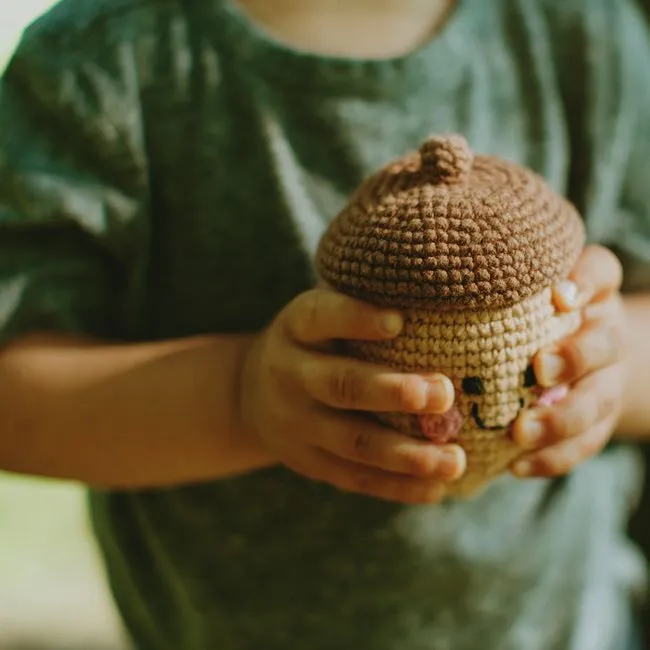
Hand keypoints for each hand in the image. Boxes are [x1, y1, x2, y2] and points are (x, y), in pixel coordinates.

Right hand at [239, 287, 465, 502]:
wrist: (252, 393)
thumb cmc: (312, 343)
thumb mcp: (318, 315)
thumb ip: (358, 305)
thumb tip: (435, 290)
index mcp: (296, 328)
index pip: (321, 316)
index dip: (356, 318)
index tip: (399, 320)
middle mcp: (289, 375)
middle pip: (340, 385)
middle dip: (392, 392)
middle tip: (443, 394)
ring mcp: (295, 425)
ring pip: (352, 442)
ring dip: (406, 455)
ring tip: (454, 461)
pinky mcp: (308, 462)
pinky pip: (354, 478)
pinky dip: (396, 486)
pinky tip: (436, 489)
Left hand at [511, 245, 625, 477]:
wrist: (575, 360)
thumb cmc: (527, 320)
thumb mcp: (518, 296)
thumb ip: (501, 289)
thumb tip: (443, 286)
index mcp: (591, 294)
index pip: (600, 274)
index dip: (585, 282)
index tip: (559, 296)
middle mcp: (605, 334)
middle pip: (605, 345)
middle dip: (575, 358)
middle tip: (540, 369)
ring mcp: (607, 382)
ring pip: (597, 403)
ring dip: (561, 420)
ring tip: (521, 433)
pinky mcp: (598, 423)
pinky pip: (584, 444)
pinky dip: (553, 458)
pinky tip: (518, 466)